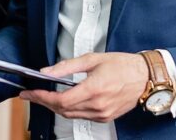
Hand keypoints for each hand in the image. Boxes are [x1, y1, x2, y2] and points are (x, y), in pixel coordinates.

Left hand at [20, 52, 147, 122]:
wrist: (146, 78)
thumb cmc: (123, 66)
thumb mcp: (92, 59)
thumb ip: (67, 66)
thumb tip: (48, 71)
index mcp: (94, 89)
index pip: (60, 99)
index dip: (41, 97)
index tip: (30, 93)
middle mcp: (98, 105)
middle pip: (62, 109)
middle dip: (44, 102)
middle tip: (31, 95)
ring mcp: (102, 114)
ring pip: (70, 115)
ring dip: (55, 107)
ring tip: (44, 97)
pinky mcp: (105, 117)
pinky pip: (81, 117)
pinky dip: (70, 110)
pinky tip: (64, 102)